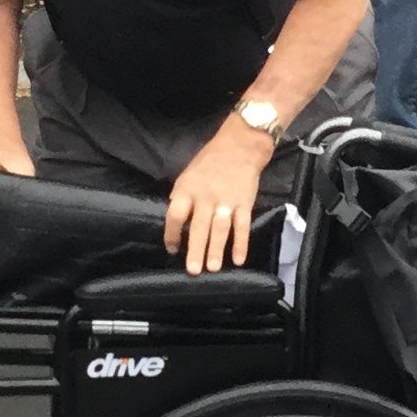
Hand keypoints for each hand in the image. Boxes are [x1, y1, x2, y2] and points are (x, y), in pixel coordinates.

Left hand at [164, 124, 271, 274]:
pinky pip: (242, 226)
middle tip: (193, 271)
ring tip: (213, 269)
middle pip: (199, 227)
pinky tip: (238, 259)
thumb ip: (181, 196)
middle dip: (195, 250)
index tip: (172, 249)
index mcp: (187, 189)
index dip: (172, 234)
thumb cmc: (210, 161)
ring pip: (220, 229)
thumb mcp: (188, 174)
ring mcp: (226, 201)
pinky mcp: (244, 203)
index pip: (176, 215)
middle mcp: (206, 197)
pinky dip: (241, 243)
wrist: (240, 146)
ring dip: (216, 250)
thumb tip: (175, 218)